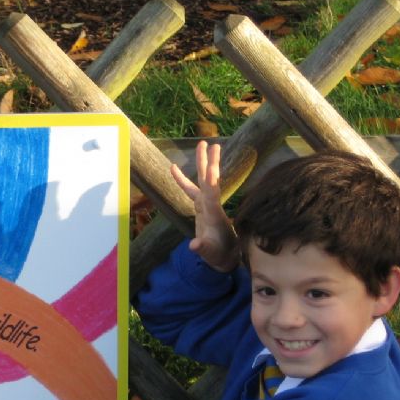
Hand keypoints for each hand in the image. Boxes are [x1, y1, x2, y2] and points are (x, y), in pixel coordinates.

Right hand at [170, 140, 238, 272]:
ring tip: (202, 144)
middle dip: (209, 163)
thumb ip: (202, 248)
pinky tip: (173, 168)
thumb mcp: (210, 253)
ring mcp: (206, 205)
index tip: (210, 167)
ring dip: (202, 163)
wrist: (226, 256)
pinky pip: (191, 189)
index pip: (212, 194)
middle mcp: (212, 205)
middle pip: (210, 181)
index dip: (211, 181)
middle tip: (211, 144)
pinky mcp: (201, 207)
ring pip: (203, 181)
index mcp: (214, 214)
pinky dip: (182, 180)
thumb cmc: (219, 255)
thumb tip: (193, 246)